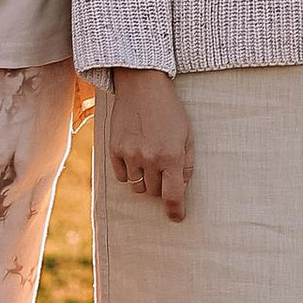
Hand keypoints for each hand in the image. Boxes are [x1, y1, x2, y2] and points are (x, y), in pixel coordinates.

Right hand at [107, 67, 192, 221]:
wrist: (142, 85)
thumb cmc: (170, 109)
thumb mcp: (187, 134)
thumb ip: (187, 163)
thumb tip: (181, 188)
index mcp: (172, 155)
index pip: (173, 195)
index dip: (175, 211)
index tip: (177, 218)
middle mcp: (150, 158)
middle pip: (155, 193)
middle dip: (162, 187)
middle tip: (165, 170)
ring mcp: (130, 155)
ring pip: (137, 188)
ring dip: (146, 181)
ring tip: (150, 161)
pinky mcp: (114, 150)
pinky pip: (121, 177)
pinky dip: (129, 174)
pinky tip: (136, 157)